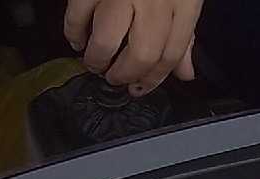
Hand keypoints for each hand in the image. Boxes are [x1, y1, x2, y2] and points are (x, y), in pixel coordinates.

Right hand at [64, 0, 201, 95]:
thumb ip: (185, 36)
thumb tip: (185, 74)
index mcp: (183, 3)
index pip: (171, 55)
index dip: (154, 79)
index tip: (139, 88)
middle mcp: (154, 0)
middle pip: (141, 54)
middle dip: (125, 74)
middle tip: (115, 78)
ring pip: (106, 40)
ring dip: (97, 59)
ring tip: (95, 63)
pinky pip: (78, 16)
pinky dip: (73, 33)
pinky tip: (77, 39)